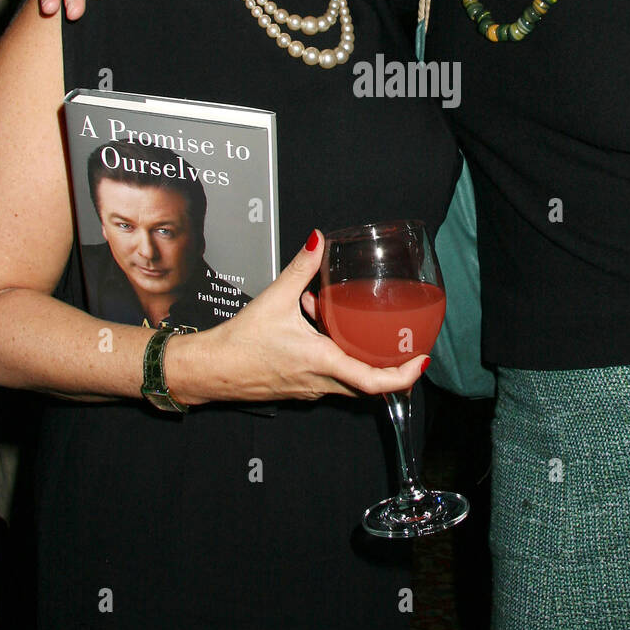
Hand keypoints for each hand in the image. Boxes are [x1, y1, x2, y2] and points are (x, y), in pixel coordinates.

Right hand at [168, 231, 429, 404]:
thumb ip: (300, 269)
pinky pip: (329, 376)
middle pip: (367, 381)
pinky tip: (317, 326)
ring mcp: (310, 389)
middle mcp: (320, 382)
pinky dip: (334, 353)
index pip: (373, 381)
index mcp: (321, 362)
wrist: (209, 370)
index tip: (420, 360)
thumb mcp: (275, 299)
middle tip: (400, 339)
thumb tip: (317, 240)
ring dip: (353, 351)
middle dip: (385, 360)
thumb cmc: (239, 342)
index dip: (402, 375)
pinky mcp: (300, 389)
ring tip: (345, 320)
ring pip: (347, 377)